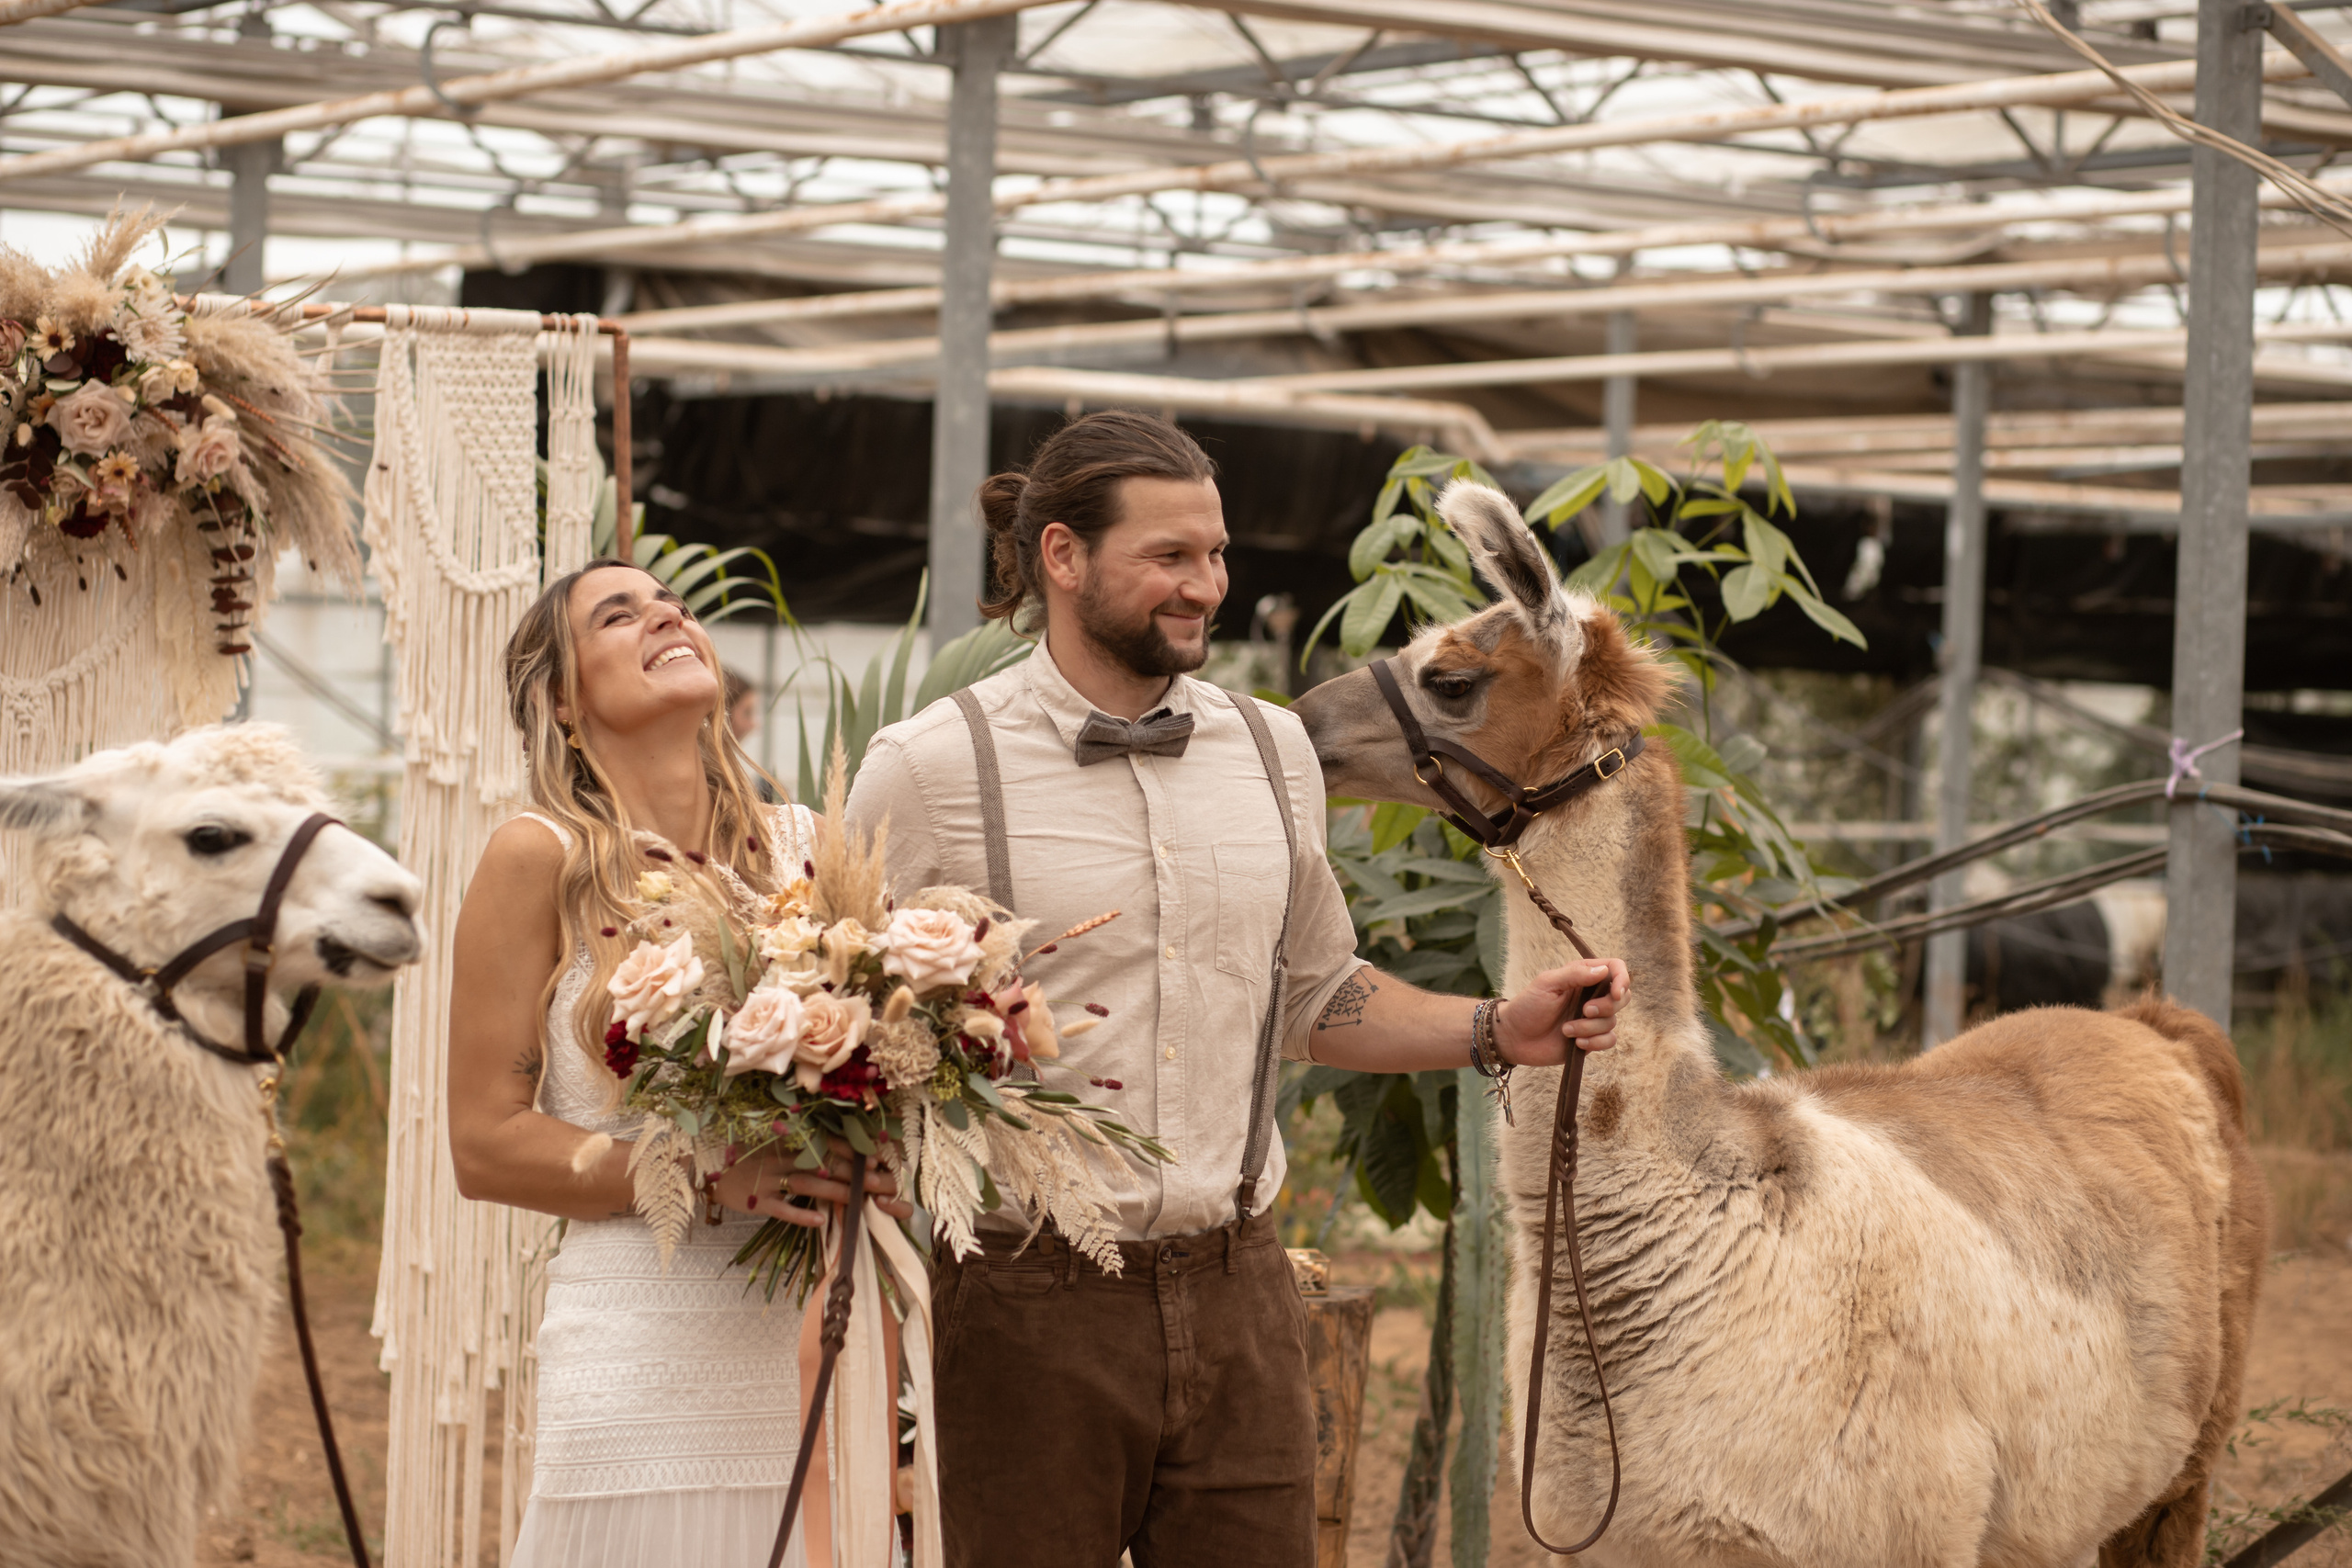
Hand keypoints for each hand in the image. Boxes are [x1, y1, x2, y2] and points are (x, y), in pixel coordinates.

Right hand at [715, 1147, 912, 1229]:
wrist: (707, 1174)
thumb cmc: (746, 1161)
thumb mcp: (772, 1148)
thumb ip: (798, 1149)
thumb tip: (834, 1154)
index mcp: (784, 1142)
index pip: (823, 1143)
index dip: (850, 1151)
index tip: (874, 1158)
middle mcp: (778, 1157)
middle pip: (821, 1163)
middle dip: (852, 1173)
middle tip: (879, 1181)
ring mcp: (766, 1179)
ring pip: (806, 1184)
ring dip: (834, 1190)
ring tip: (858, 1198)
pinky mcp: (755, 1201)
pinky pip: (781, 1208)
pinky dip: (801, 1214)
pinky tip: (820, 1219)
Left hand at [1494, 958, 1627, 1066]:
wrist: (1514, 1037)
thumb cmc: (1527, 1006)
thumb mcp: (1547, 984)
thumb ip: (1575, 974)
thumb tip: (1604, 970)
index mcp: (1583, 976)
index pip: (1615, 969)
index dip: (1622, 979)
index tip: (1615, 993)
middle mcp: (1591, 996)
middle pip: (1622, 997)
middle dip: (1607, 1006)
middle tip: (1584, 1010)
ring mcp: (1592, 1019)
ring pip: (1612, 1021)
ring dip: (1589, 1027)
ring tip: (1566, 1029)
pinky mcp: (1590, 1039)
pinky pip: (1609, 1040)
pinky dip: (1595, 1042)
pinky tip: (1576, 1043)